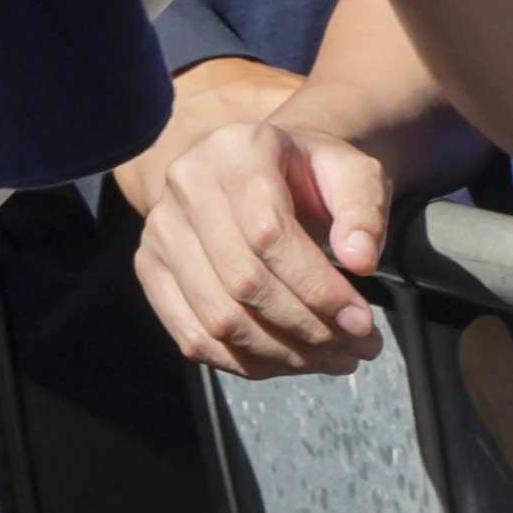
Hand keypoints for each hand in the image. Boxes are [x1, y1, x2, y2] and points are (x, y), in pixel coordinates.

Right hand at [123, 57, 394, 376]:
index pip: (268, 233)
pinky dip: (246, 363)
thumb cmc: (312, 176)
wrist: (266, 172)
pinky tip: (291, 360)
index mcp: (236, 149)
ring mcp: (159, 230)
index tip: (362, 321)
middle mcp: (185, 184)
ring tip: (335, 358)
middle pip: (242, 282)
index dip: (317, 287)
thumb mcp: (353, 173)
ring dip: (283, 353)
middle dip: (308, 328)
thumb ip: (362, 210)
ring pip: (217, 319)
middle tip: (358, 347)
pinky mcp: (150, 268)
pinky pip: (192, 337)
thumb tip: (360, 260)